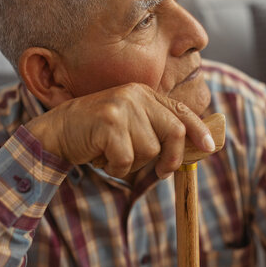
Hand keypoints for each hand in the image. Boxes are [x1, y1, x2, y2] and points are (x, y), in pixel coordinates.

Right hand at [25, 83, 214, 181]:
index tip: (209, 148)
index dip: (198, 130)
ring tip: (111, 154)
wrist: (55, 132)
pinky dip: (115, 168)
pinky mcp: (109, 123)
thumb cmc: (95, 134)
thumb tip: (190, 147)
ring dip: (132, 163)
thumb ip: (155, 129)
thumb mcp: (129, 124)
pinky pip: (127, 159)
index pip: (180, 111)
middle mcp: (135, 96)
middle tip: (161, 172)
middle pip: (174, 131)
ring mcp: (122, 107)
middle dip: (171, 158)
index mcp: (143, 93)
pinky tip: (100, 157)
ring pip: (149, 150)